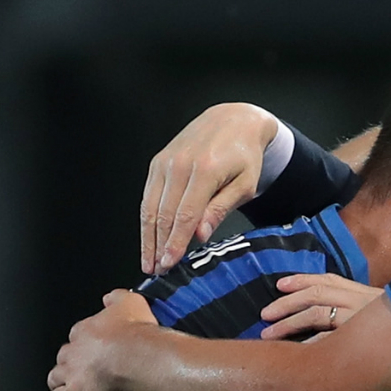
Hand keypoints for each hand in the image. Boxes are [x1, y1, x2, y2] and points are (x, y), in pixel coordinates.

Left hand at [43, 289, 156, 390]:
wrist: (135, 356)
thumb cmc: (135, 331)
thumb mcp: (130, 302)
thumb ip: (117, 298)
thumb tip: (110, 297)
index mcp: (85, 329)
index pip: (78, 334)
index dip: (84, 341)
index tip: (92, 345)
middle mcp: (74, 350)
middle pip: (64, 355)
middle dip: (69, 360)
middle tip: (79, 366)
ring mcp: (70, 372)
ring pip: (55, 375)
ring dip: (57, 380)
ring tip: (61, 385)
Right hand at [140, 103, 280, 274]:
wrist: (232, 120)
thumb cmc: (244, 154)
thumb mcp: (244, 183)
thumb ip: (221, 209)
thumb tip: (200, 235)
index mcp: (205, 169)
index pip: (185, 216)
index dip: (175, 243)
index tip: (170, 264)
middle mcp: (180, 164)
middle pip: (163, 215)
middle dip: (158, 246)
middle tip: (158, 270)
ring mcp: (165, 163)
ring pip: (149, 208)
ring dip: (147, 238)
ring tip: (149, 261)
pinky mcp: (157, 163)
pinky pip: (147, 197)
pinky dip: (146, 221)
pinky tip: (148, 238)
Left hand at [259, 273, 379, 339]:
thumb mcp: (377, 308)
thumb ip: (354, 304)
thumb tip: (322, 307)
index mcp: (362, 291)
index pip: (328, 280)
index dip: (302, 280)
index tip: (280, 284)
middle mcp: (360, 300)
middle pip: (316, 295)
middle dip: (286, 304)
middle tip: (264, 315)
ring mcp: (361, 319)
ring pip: (317, 313)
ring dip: (288, 325)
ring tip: (268, 335)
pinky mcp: (362, 338)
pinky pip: (330, 341)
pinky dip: (310, 345)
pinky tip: (294, 354)